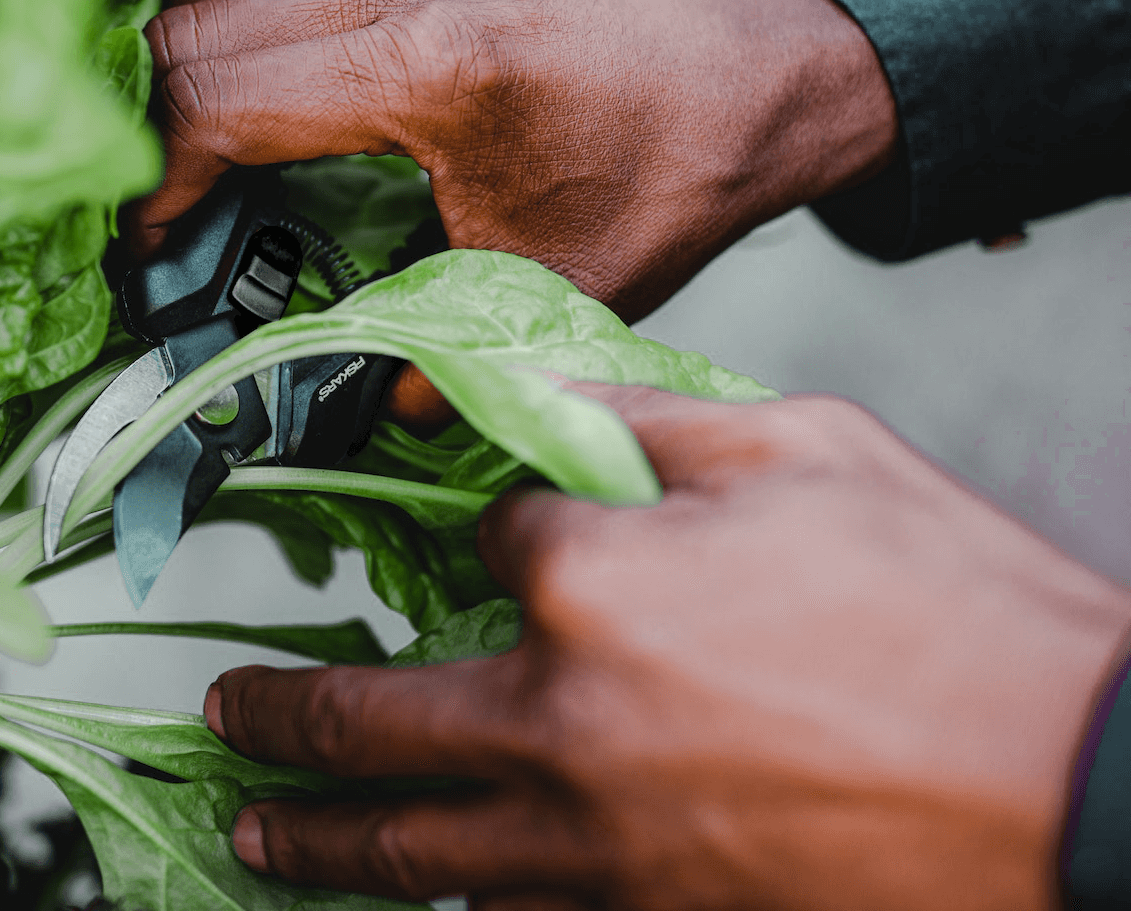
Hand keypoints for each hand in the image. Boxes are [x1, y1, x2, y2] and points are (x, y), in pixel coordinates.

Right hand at [129, 0, 898, 324]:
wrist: (741, 92)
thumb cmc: (657, 184)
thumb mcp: (537, 294)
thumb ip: (423, 357)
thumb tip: (334, 407)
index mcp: (420, 68)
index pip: (215, 103)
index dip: (155, 184)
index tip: (152, 244)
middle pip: (192, 24)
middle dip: (147, 120)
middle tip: (160, 196)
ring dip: (187, 26)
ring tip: (199, 111)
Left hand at [204, 384, 1130, 909]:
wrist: (1083, 794)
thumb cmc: (963, 623)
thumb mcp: (811, 457)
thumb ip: (660, 426)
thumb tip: (567, 411)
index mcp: (590, 583)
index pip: (489, 543)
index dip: (504, 532)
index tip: (519, 536)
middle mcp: (560, 723)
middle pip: (372, 721)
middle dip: (283, 718)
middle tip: (226, 716)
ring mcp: (597, 847)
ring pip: (413, 855)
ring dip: (322, 844)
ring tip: (260, 836)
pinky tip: (433, 903)